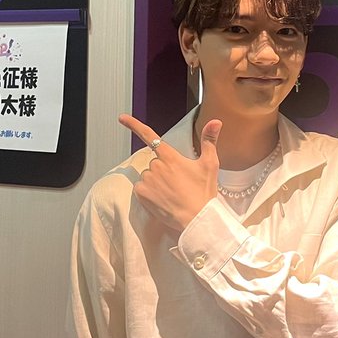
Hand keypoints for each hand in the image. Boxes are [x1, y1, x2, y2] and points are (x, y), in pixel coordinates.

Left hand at [119, 114, 221, 233]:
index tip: (122, 118)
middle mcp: (156, 166)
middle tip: (180, 183)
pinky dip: (149, 192)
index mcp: (170, 157)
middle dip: (164, 169)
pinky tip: (163, 199)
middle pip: (155, 162)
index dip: (134, 125)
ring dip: (157, 181)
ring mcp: (147, 180)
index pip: (149, 136)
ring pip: (148, 176)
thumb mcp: (210, 164)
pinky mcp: (141, 194)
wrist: (196, 219)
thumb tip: (215, 121)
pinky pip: (141, 188)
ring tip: (173, 193)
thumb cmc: (204, 192)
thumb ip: (209, 140)